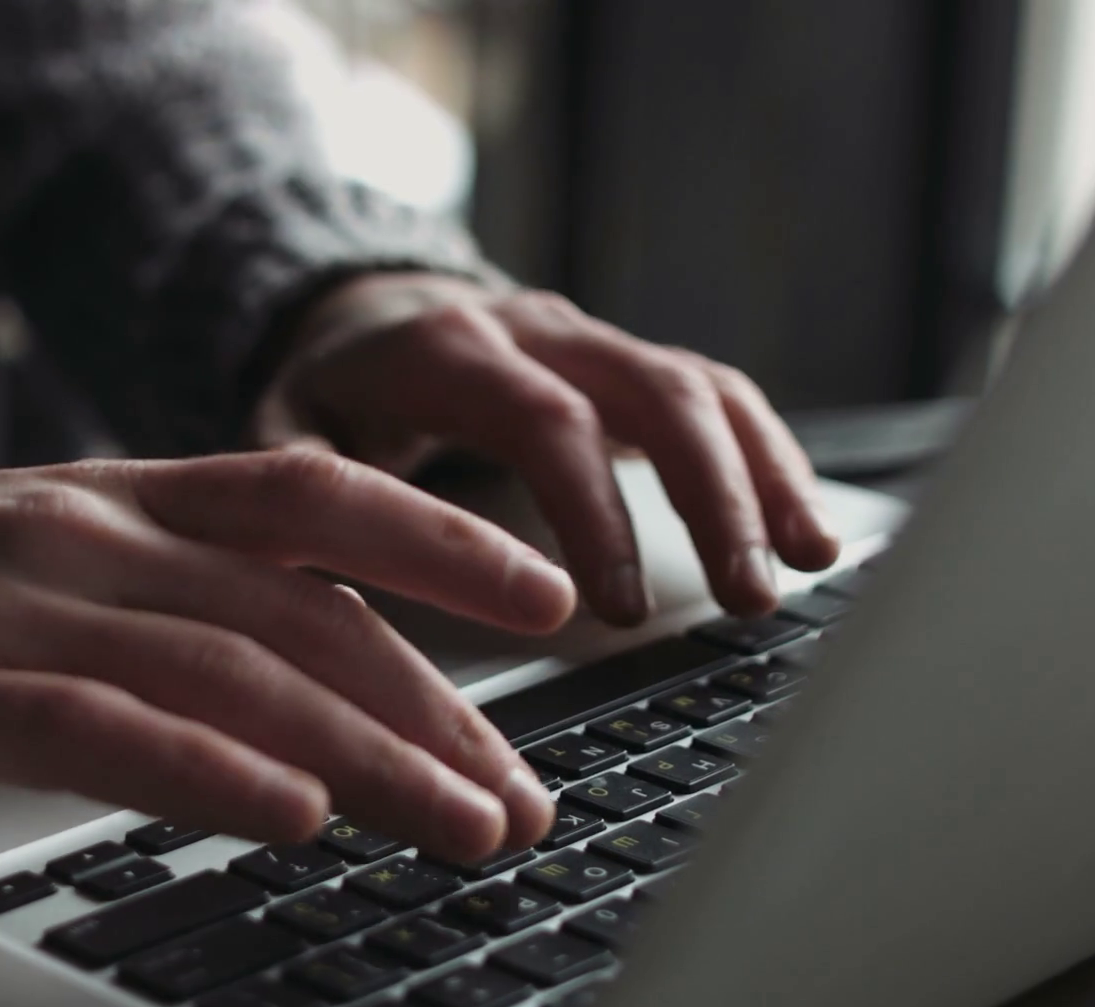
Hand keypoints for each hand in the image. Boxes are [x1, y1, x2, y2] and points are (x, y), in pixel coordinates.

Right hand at [0, 454, 568, 859]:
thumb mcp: (47, 552)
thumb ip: (170, 587)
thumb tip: (309, 666)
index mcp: (123, 500)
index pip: (316, 499)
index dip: (442, 540)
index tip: (548, 593)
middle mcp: (93, 540)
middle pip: (304, 614)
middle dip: (438, 706)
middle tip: (523, 791)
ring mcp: (21, 612)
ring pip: (233, 676)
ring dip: (369, 753)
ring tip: (463, 823)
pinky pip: (103, 730)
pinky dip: (210, 774)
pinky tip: (292, 817)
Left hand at [254, 273, 840, 623]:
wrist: (362, 311)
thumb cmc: (329, 388)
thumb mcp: (287, 428)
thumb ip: (312, 486)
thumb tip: (346, 578)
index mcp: (451, 350)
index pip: (544, 421)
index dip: (592, 510)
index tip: (615, 607)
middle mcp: (539, 331)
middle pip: (654, 392)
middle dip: (711, 497)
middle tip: (742, 598)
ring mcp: (594, 343)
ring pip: (702, 389)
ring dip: (761, 478)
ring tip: (805, 567)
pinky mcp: (629, 368)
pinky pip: (718, 397)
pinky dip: (769, 460)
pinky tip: (807, 530)